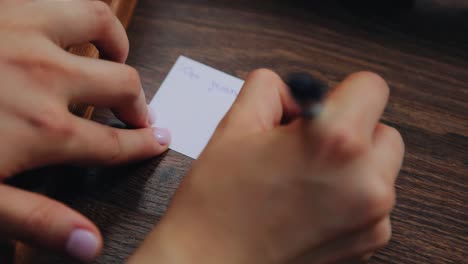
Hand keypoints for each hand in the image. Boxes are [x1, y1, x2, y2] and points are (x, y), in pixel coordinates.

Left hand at [0, 1, 169, 261]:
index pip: (117, 141)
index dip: (144, 145)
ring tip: (116, 58)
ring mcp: (25, 31)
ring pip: (101, 24)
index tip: (161, 142)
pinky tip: (67, 28)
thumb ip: (39, 220)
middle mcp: (48, 75)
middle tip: (139, 115)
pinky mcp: (3, 4)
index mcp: (46, 128)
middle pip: (124, 85)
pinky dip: (75, 14)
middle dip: (139, 103)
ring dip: (117, 44)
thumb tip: (91, 245)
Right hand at [129, 70, 403, 262]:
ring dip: (354, 163)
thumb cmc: (217, 201)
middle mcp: (366, 181)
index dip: (341, 92)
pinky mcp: (370, 241)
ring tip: (306, 178)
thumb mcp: (236, 125)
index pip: (371, 86)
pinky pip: (375, 201)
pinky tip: (311, 204)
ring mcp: (373, 217)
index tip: (319, 109)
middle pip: (383, 130)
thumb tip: (297, 92)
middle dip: (350, 129)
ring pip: (381, 167)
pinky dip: (351, 195)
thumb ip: (271, 88)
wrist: (211, 261)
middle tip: (307, 146)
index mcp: (334, 141)